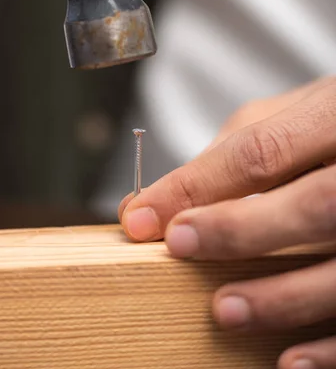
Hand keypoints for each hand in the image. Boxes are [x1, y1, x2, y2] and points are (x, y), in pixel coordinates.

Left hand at [119, 76, 335, 367]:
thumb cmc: (326, 126)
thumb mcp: (284, 117)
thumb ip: (229, 153)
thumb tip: (158, 200)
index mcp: (335, 116)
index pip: (264, 151)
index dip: (200, 185)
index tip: (144, 216)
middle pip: (314, 203)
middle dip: (239, 231)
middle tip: (178, 246)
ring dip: (280, 296)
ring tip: (225, 310)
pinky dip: (327, 344)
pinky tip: (288, 358)